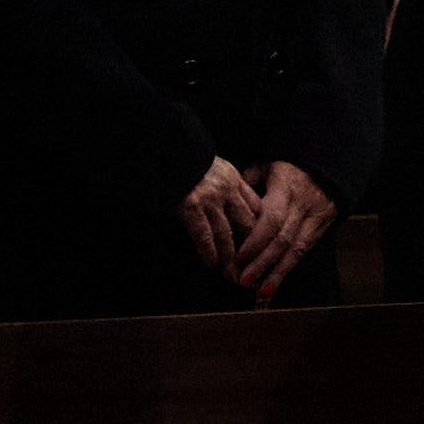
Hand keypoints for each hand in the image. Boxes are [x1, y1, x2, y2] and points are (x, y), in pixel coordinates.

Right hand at [176, 157, 254, 278]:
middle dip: (252, 249)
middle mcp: (226, 189)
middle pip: (247, 224)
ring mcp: (209, 199)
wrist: (159, 147)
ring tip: (233, 276)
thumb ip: (220, 183)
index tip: (263, 247)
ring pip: (227, 234)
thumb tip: (225, 206)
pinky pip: (205, 236)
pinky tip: (211, 266)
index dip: (260, 229)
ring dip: (231, 258)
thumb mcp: (209, 165)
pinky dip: (210, 253)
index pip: (256, 207)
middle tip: (254, 269)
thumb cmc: (180, 159)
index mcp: (232, 177)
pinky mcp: (190, 208)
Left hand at [230, 159, 334, 295]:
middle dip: (262, 263)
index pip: (271, 219)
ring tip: (260, 291)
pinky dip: (287, 269)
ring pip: (296, 250)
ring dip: (277, 272)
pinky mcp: (321, 228)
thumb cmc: (289, 167)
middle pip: (282, 239)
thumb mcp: (267, 167)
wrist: (329, 166)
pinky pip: (304, 252)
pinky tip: (273, 285)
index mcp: (287, 189)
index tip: (237, 258)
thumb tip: (227, 205)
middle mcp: (303, 206)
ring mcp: (315, 218)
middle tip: (243, 281)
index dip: (255, 241)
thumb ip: (247, 185)